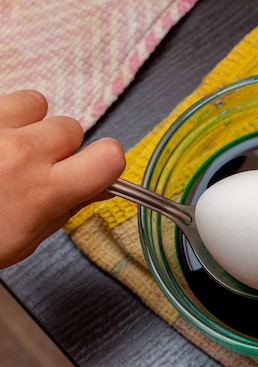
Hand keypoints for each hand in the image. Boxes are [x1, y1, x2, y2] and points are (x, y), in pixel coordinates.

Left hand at [0, 90, 125, 267]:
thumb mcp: (26, 240)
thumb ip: (65, 208)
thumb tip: (95, 187)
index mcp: (44, 191)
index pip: (110, 157)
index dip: (108, 163)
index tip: (96, 170)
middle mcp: (21, 153)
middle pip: (72, 128)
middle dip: (60, 146)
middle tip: (35, 167)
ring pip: (37, 103)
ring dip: (29, 123)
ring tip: (7, 146)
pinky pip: (2, 100)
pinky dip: (2, 117)